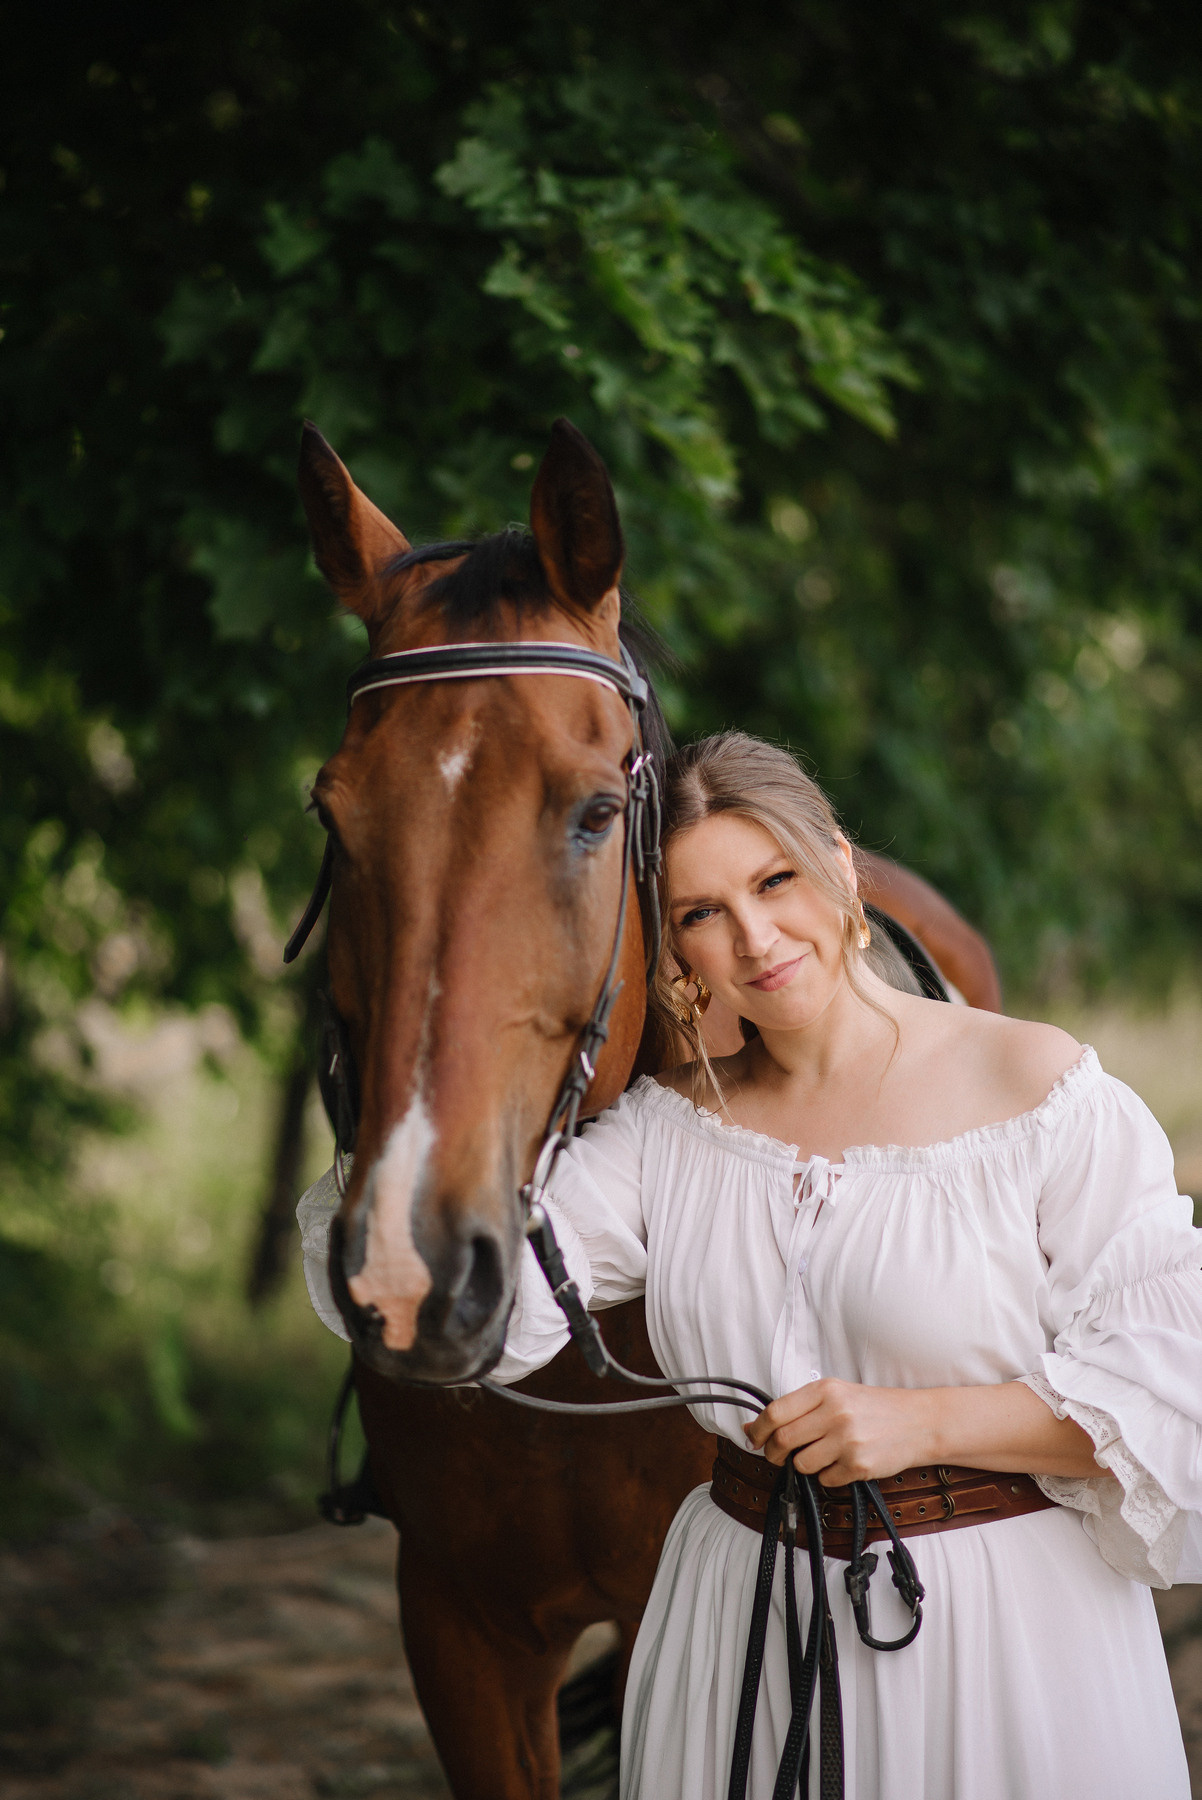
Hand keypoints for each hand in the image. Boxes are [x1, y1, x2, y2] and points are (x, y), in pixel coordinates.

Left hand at [743, 1378, 933, 1486]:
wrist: (919, 1422)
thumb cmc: (874, 1408)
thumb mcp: (838, 1395)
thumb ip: (798, 1409)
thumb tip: (753, 1427)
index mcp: (825, 1390)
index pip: (775, 1412)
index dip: (758, 1430)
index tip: (754, 1439)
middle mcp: (835, 1412)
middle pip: (783, 1440)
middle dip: (774, 1454)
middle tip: (778, 1456)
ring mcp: (847, 1440)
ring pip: (801, 1464)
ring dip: (805, 1466)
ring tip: (824, 1455)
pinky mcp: (859, 1465)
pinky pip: (826, 1480)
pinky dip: (829, 1477)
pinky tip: (844, 1463)